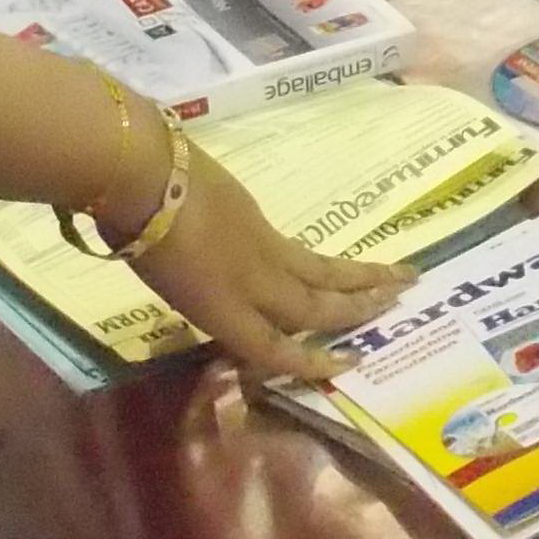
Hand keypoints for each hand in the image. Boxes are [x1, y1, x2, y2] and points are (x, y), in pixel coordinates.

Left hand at [122, 142, 410, 381]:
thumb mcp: (166, 287)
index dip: (313, 362)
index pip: (277, 350)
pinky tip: (328, 266)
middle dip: (361, 308)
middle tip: (401, 302)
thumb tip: (221, 297)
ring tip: (399, 275)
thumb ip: (201, 299)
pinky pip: (300, 250)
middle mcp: (255, 283)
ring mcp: (261, 245)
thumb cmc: (137, 236)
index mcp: (224, 310)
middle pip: (315, 304)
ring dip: (361, 277)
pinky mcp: (259, 217)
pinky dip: (322, 263)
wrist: (145, 174)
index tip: (350, 364)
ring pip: (321, 270)